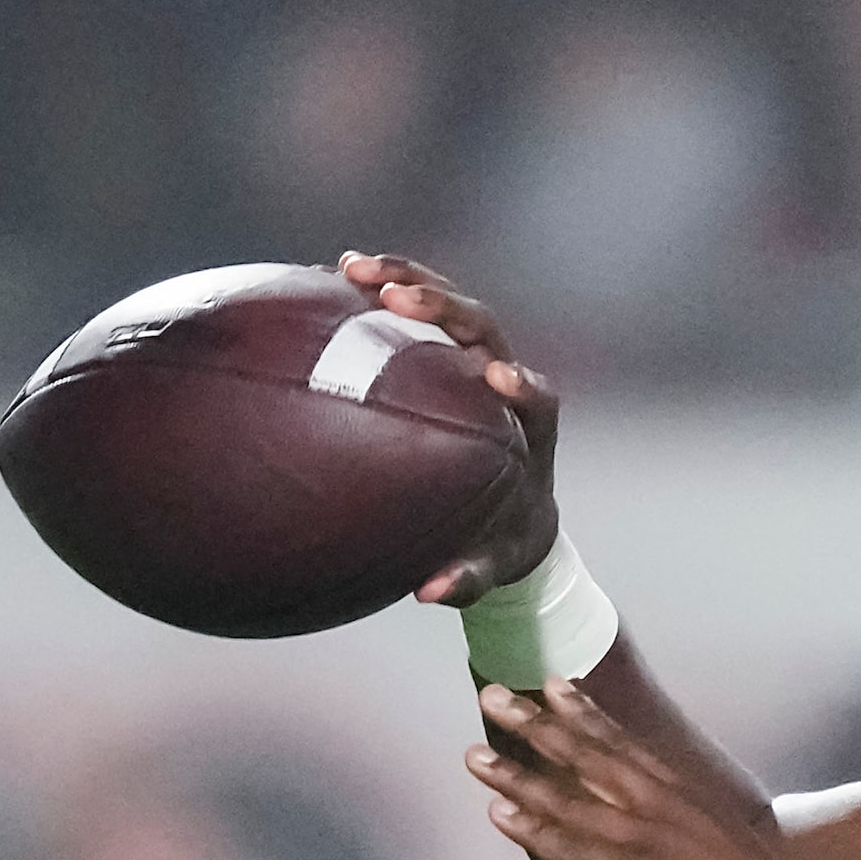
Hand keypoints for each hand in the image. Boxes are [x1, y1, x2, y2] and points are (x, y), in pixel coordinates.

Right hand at [337, 252, 561, 605]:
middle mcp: (506, 380)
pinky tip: (324, 278)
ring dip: (404, 278)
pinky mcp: (441, 353)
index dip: (523, 384)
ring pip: (446, 306)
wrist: (511, 512)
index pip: (537, 396)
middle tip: (395, 294)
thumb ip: (468, 577)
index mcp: (532, 426)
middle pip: (484, 327)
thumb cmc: (505, 542)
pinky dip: (375, 295)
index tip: (499, 379)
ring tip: (350, 266)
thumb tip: (429, 593)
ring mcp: (473, 359)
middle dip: (443, 305)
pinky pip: (409, 315)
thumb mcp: (494, 565)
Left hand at [467, 679, 830, 859]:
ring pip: (572, 797)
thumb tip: (677, 846)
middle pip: (590, 755)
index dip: (586, 713)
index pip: (627, 745)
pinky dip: (537, 830)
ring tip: (474, 755)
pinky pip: (577, 849)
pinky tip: (500, 816)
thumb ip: (698, 840)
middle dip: (538, 725)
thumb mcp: (733, 857)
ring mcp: (652, 840)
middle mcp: (665, 808)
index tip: (553, 683)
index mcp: (686, 800)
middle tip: (494, 696)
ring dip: (519, 775)